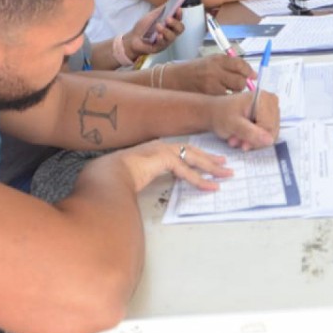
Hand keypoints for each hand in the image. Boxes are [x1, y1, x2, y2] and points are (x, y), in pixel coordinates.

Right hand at [105, 140, 232, 193]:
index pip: (180, 150)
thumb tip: (145, 182)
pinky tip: (210, 186)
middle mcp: (160, 145)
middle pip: (191, 150)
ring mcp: (162, 150)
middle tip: (225, 164)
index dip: (196, 155)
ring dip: (211, 167)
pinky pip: (187, 171)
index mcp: (154, 148)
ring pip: (193, 158)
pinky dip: (200, 180)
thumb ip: (144, 175)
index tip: (208, 160)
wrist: (106, 173)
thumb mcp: (134, 174)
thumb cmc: (115, 176)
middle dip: (210, 158)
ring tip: (226, 174)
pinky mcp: (163, 159)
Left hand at [128, 5, 183, 54]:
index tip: (177, 9)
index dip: (180, 14)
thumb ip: (161, 10)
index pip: (179, 19)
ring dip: (166, 31)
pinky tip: (157, 36)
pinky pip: (163, 44)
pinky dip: (161, 39)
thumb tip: (170, 2)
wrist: (133, 38)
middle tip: (168, 19)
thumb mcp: (152, 16)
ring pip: (172, 37)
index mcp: (169, 24)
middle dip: (175, 23)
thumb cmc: (143, 27)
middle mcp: (170, 33)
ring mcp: (165, 41)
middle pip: (180, 29)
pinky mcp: (159, 48)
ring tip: (158, 26)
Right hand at [164, 53, 253, 94]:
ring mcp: (211, 85)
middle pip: (240, 81)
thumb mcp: (210, 61)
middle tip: (239, 85)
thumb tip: (249, 73)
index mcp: (217, 60)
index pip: (240, 64)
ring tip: (227, 91)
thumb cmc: (193, 70)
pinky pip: (225, 100)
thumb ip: (229, 65)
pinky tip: (221, 98)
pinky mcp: (208, 97)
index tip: (253, 75)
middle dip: (243, 84)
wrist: (173, 79)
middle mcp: (215, 71)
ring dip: (234, 93)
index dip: (249, 71)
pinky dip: (226, 100)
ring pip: (234, 93)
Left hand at [209, 90, 278, 150]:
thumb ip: (251, 132)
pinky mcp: (268, 117)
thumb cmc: (220, 115)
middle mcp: (270, 101)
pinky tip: (241, 138)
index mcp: (263, 98)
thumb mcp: (233, 124)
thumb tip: (270, 140)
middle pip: (272, 130)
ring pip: (270, 134)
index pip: (269, 125)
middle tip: (236, 142)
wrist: (213, 112)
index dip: (257, 138)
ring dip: (252, 141)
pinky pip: (267, 134)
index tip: (243, 144)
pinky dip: (254, 139)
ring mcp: (270, 109)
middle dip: (254, 140)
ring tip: (236, 140)